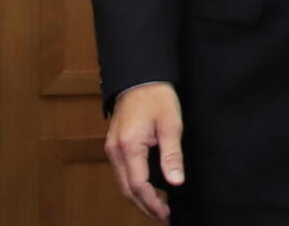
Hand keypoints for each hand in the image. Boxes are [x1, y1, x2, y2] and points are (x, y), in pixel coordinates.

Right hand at [105, 83, 183, 220]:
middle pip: (127, 189)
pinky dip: (133, 183)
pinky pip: (122, 171)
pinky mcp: (114, 144)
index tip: (166, 214)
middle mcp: (115, 150)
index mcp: (128, 147)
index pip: (138, 186)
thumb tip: (176, 182)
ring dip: (138, 196)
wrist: (140, 76)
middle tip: (162, 215)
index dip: (152, 203)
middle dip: (144, 205)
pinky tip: (147, 188)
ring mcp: (112, 147)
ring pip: (122, 182)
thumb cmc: (157, 97)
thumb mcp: (171, 124)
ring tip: (157, 206)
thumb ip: (172, 155)